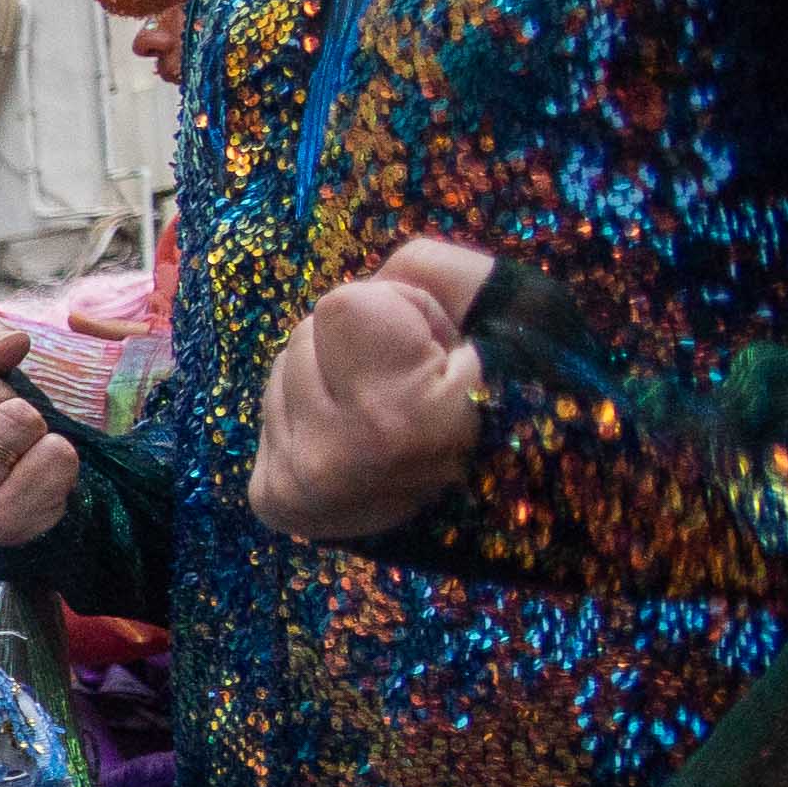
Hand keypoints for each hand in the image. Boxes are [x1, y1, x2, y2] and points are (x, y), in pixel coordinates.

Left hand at [252, 238, 496, 542]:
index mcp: (403, 416)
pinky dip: (310, 415)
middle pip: (306, 330)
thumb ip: (433, 274)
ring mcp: (297, 485)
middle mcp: (334, 459)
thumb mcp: (513, 320)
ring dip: (333, 378)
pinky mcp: (272, 499)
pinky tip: (355, 443)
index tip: (447, 354)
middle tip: (418, 389)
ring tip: (391, 418)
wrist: (503, 513)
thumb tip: (369, 280)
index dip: (406, 312)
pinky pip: (269, 413)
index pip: (343, 303)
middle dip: (363, 344)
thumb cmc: (518, 405)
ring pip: (284, 368)